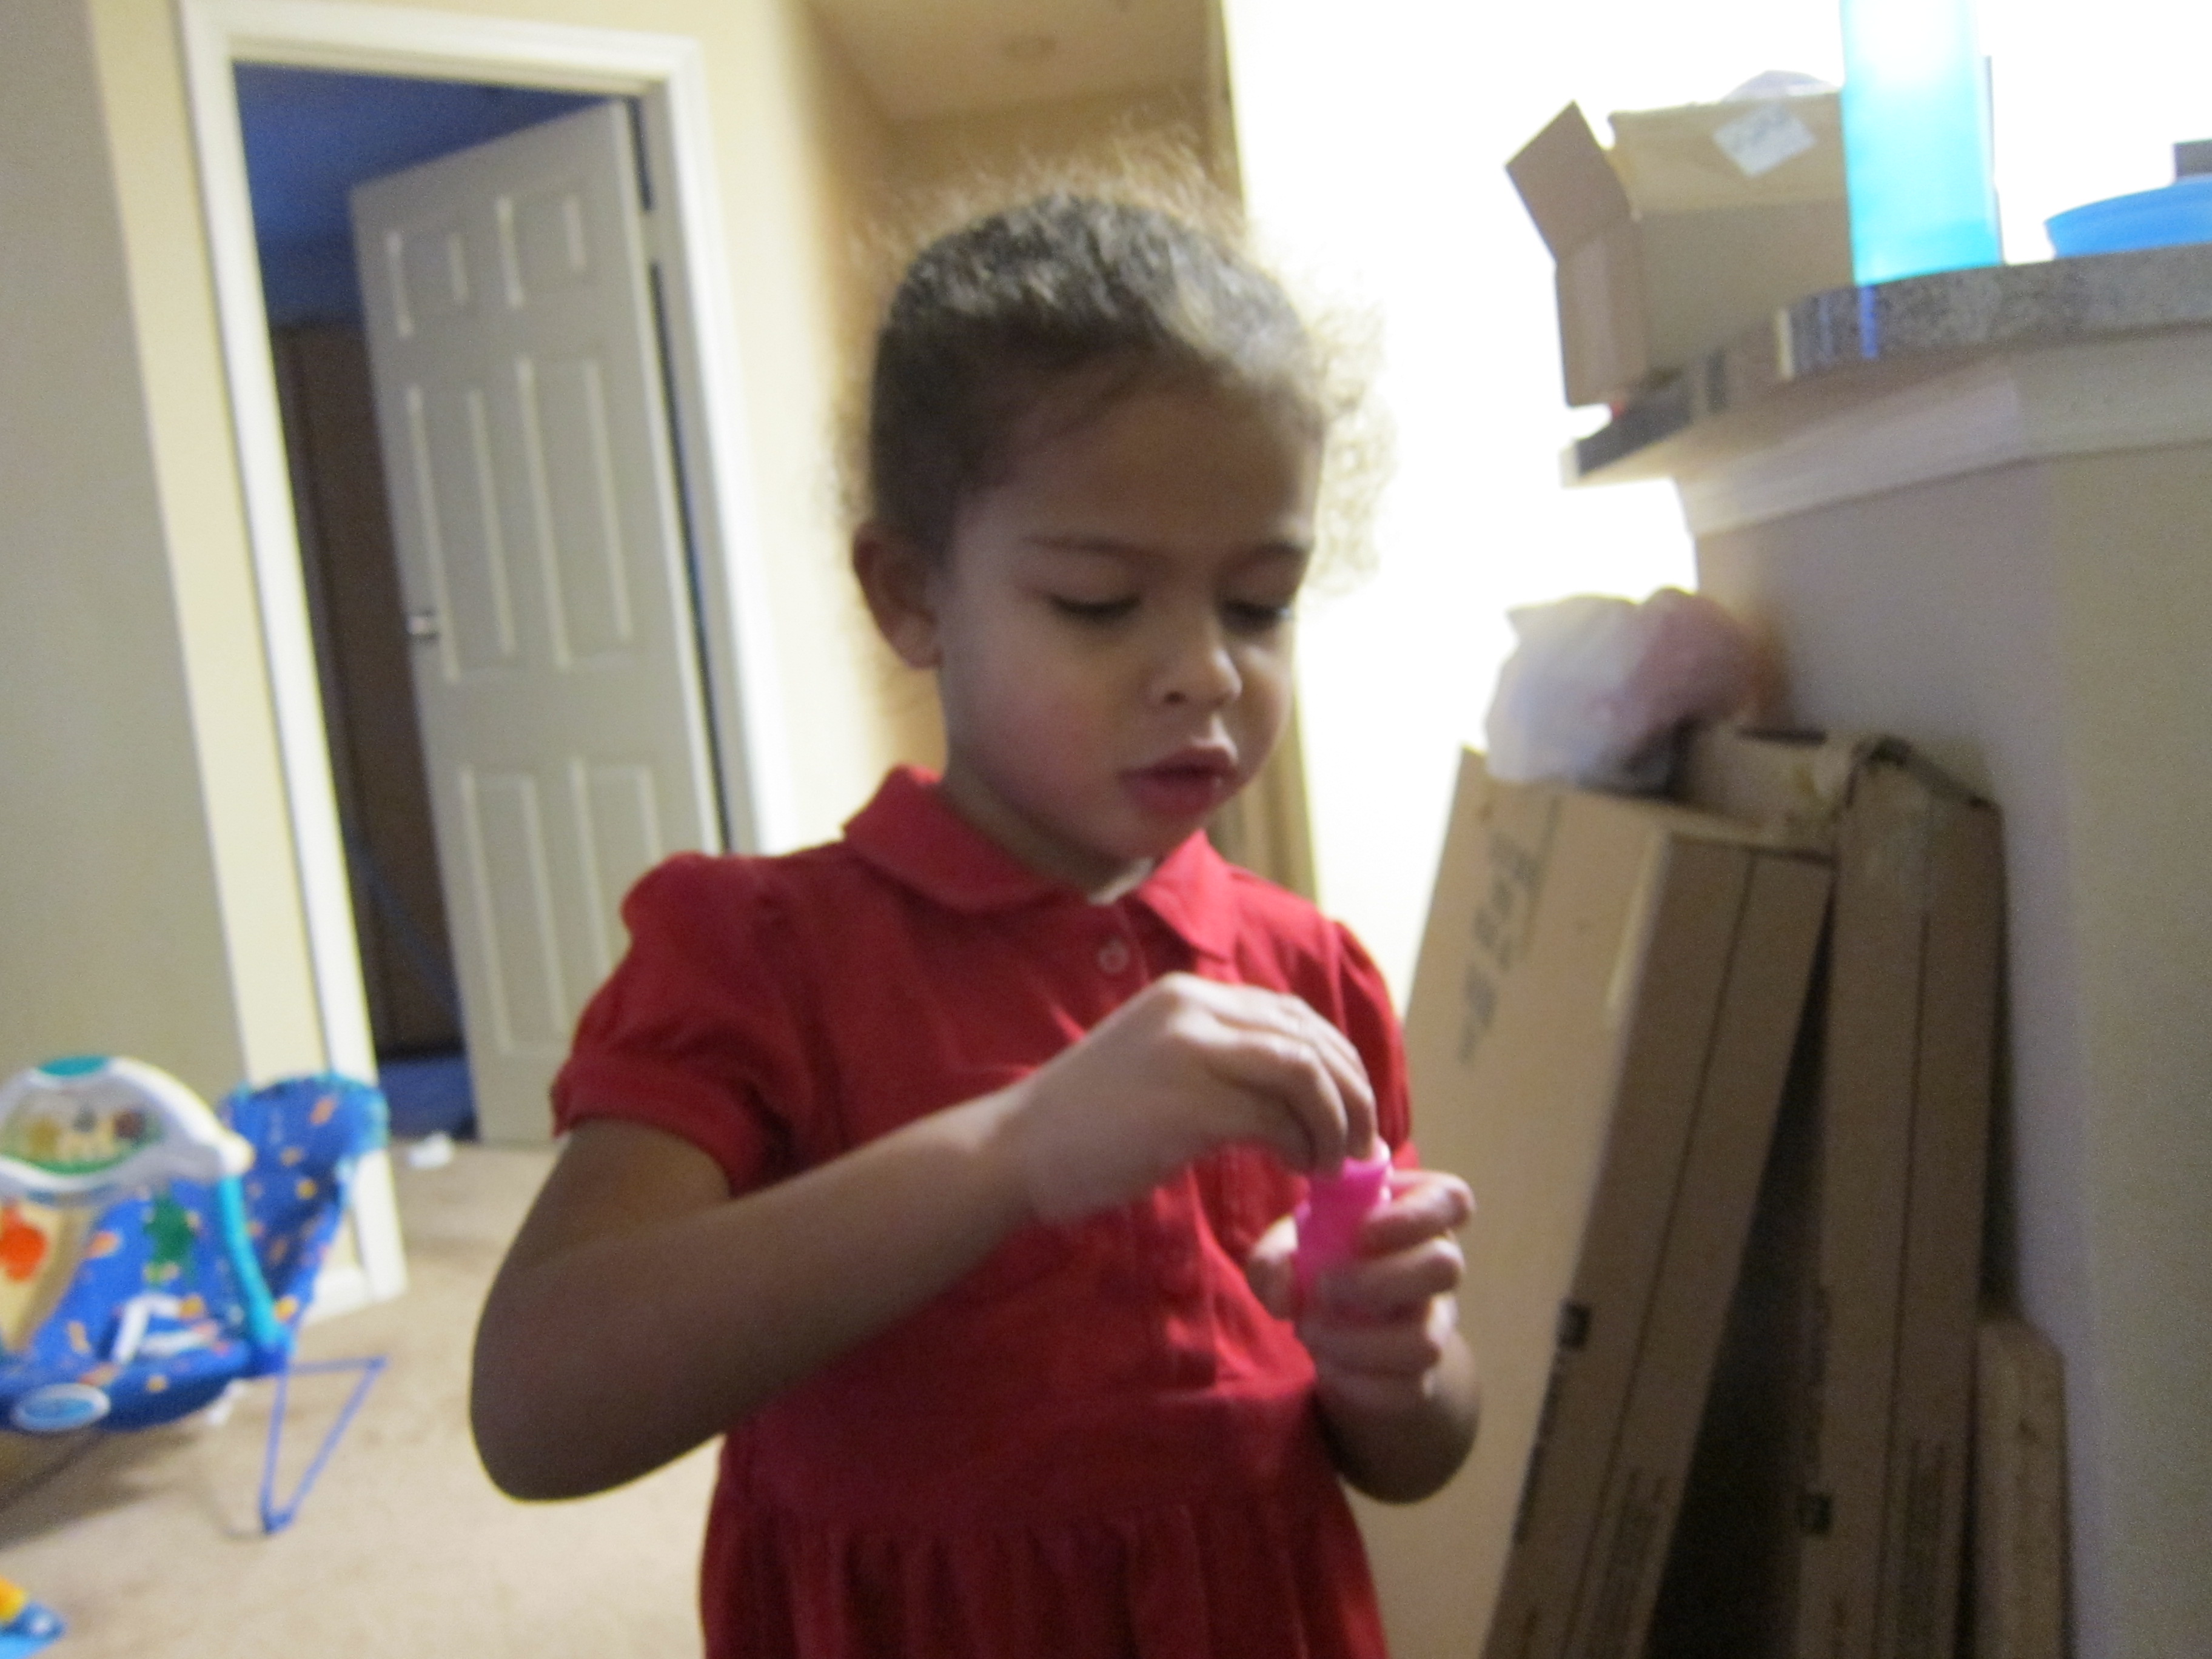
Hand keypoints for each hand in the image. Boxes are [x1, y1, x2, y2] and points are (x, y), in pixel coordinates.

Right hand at [999, 973, 1377, 1222]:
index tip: (1349, 1108)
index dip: (1337, 1061)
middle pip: (1310, 1038)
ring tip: (1334, 1163)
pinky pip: (1276, 1118)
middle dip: (1351, 1093)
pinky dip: (1304, 1146)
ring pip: (1304, 1073)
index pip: (1292, 1014)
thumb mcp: (1154, 1060)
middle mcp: (1193, 1010)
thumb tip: (1292, 1088)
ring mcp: (1189, 1053)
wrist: (1014, 1149)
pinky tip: (1298, 1169)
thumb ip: (1214, 1056)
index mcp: (1188, 996)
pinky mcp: (1186, 1104)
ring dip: (1336, 1122)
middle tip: (1360, 1142)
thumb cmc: (1084, 1122)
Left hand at [1248, 1167, 1473, 1416]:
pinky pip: (1406, 1389)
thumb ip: (1274, 1258)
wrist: (1337, 1326)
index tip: (1364, 1232)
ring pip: (1426, 1342)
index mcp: (1417, 1214)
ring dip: (1357, 1342)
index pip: (1453, 1200)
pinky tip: (1327, 1364)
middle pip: (1446, 1267)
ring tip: (1310, 1331)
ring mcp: (1435, 1324)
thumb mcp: (1288, 1247)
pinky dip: (1355, 1381)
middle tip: (1323, 1286)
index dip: (1416, 1215)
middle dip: (1377, 1281)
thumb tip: (1284, 1286)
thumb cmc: (1319, 1261)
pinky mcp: (1422, 1375)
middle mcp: (1438, 1266)